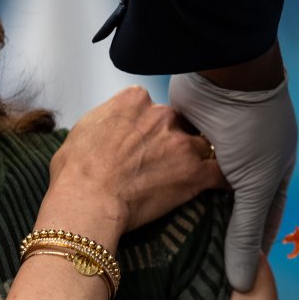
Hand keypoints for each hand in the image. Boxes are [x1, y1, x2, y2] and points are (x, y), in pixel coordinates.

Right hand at [50, 86, 224, 239]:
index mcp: (134, 100)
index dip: (149, 125)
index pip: (152, 106)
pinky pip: (219, 173)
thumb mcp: (81, 130)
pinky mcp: (194, 172)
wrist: (88, 199)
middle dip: (174, 139)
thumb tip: (106, 128)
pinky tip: (222, 186)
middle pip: (179, 123)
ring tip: (190, 175)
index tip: (144, 140)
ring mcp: (181, 143)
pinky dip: (222, 180)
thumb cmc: (76, 171)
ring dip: (196, 158)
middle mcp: (161, 115)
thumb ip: (104, 120)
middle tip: (162, 161)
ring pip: (201, 145)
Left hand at [168, 72, 296, 290]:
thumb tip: (243, 284)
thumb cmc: (253, 128)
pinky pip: (178, 157)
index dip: (249, 245)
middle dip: (213, 226)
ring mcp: (216, 141)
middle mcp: (245, 157)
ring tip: (166, 236)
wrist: (224, 71)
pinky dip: (167, 174)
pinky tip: (150, 199)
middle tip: (194, 261)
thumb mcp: (255, 185)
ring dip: (186, 201)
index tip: (235, 277)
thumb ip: (245, 233)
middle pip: (228, 201)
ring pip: (200, 181)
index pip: (261, 218)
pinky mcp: (188, 127)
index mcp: (271, 169)